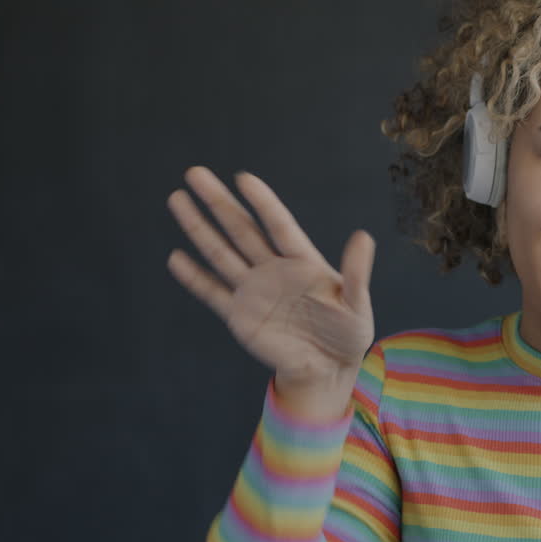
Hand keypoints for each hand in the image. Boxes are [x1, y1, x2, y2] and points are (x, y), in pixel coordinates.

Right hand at [167, 166, 375, 412]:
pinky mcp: (240, 316)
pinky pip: (213, 293)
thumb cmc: (348, 332)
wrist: (328, 368)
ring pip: (221, 253)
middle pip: (241, 230)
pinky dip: (194, 277)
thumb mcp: (357, 303)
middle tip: (195, 173)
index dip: (262, 202)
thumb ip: (355, 273)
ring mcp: (253, 291)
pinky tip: (176, 258)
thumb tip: (364, 237)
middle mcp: (274, 269)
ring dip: (199, 228)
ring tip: (177, 199)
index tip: (243, 178)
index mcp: (303, 261)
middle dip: (218, 203)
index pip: (278, 225)